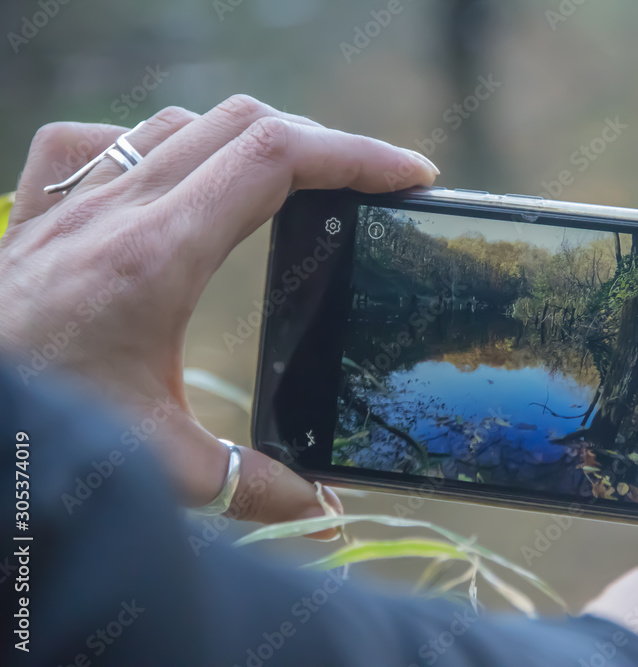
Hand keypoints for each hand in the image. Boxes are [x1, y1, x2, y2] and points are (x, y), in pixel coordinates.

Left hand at [0, 95, 437, 528]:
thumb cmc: (33, 436)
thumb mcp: (158, 469)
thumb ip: (253, 487)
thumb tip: (325, 512)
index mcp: (155, 256)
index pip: (278, 160)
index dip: (359, 156)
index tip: (410, 175)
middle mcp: (114, 210)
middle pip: (245, 124)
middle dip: (327, 144)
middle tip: (370, 185)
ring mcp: (71, 205)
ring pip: (182, 124)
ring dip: (251, 140)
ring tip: (296, 182)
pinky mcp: (39, 217)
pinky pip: (101, 143)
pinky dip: (155, 145)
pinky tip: (170, 178)